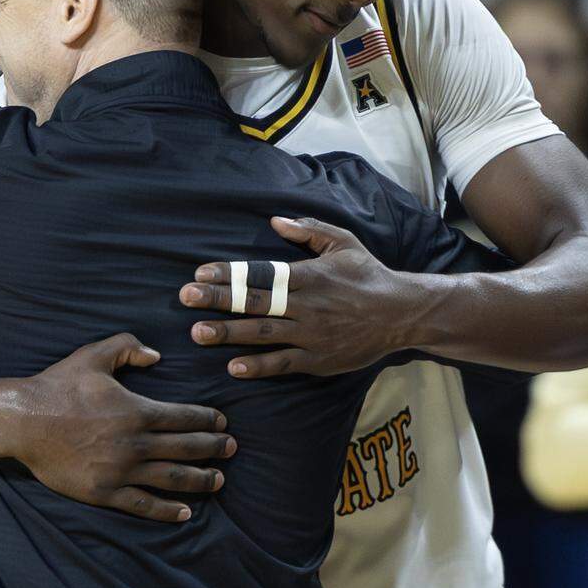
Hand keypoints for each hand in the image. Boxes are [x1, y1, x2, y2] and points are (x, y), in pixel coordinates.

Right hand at [0, 333, 235, 522]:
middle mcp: (135, 443)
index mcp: (137, 410)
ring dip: (200, 480)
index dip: (207, 420)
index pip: (184, 417)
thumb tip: (157, 355)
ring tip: (219, 480)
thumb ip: (129, 347)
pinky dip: (167, 510)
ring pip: (171, 479)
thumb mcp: (95, 354)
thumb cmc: (59, 385)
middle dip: (213, 449)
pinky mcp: (104, 492)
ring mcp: (121, 471)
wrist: (24, 421)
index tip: (223, 423)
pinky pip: (143, 505)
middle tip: (232, 449)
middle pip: (186, 448)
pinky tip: (185, 512)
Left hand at [179, 216, 405, 378]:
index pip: (260, 274)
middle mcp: (306, 305)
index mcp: (309, 275)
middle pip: (255, 303)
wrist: (401, 313)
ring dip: (228, 333)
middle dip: (218, 301)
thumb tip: (274, 221)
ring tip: (197, 333)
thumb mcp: (343, 242)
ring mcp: (311, 334)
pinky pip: (283, 363)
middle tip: (185, 299)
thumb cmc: (368, 274)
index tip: (200, 273)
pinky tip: (233, 367)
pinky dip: (258, 366)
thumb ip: (308, 230)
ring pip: (263, 334)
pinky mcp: (318, 359)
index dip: (229, 274)